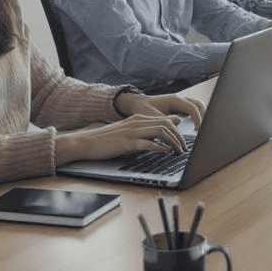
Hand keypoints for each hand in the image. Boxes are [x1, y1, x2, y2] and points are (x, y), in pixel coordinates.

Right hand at [56, 115, 186, 165]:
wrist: (87, 142)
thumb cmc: (108, 139)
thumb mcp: (129, 131)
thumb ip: (145, 129)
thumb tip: (163, 132)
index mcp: (138, 118)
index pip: (165, 119)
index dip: (178, 129)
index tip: (184, 140)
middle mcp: (137, 122)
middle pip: (166, 124)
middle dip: (179, 136)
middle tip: (184, 148)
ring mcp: (132, 132)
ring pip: (160, 132)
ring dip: (172, 142)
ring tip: (177, 151)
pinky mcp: (126, 143)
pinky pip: (146, 143)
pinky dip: (158, 147)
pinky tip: (163, 152)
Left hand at [132, 93, 205, 125]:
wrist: (137, 104)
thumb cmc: (143, 109)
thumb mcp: (152, 117)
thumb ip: (165, 120)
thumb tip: (178, 124)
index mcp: (174, 100)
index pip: (192, 108)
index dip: (198, 119)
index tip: (199, 130)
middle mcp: (179, 99)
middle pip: (199, 105)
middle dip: (203, 117)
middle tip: (201, 131)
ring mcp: (180, 102)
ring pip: (197, 106)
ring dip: (201, 116)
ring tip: (198, 130)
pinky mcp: (179, 107)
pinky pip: (193, 110)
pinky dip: (196, 117)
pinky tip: (193, 127)